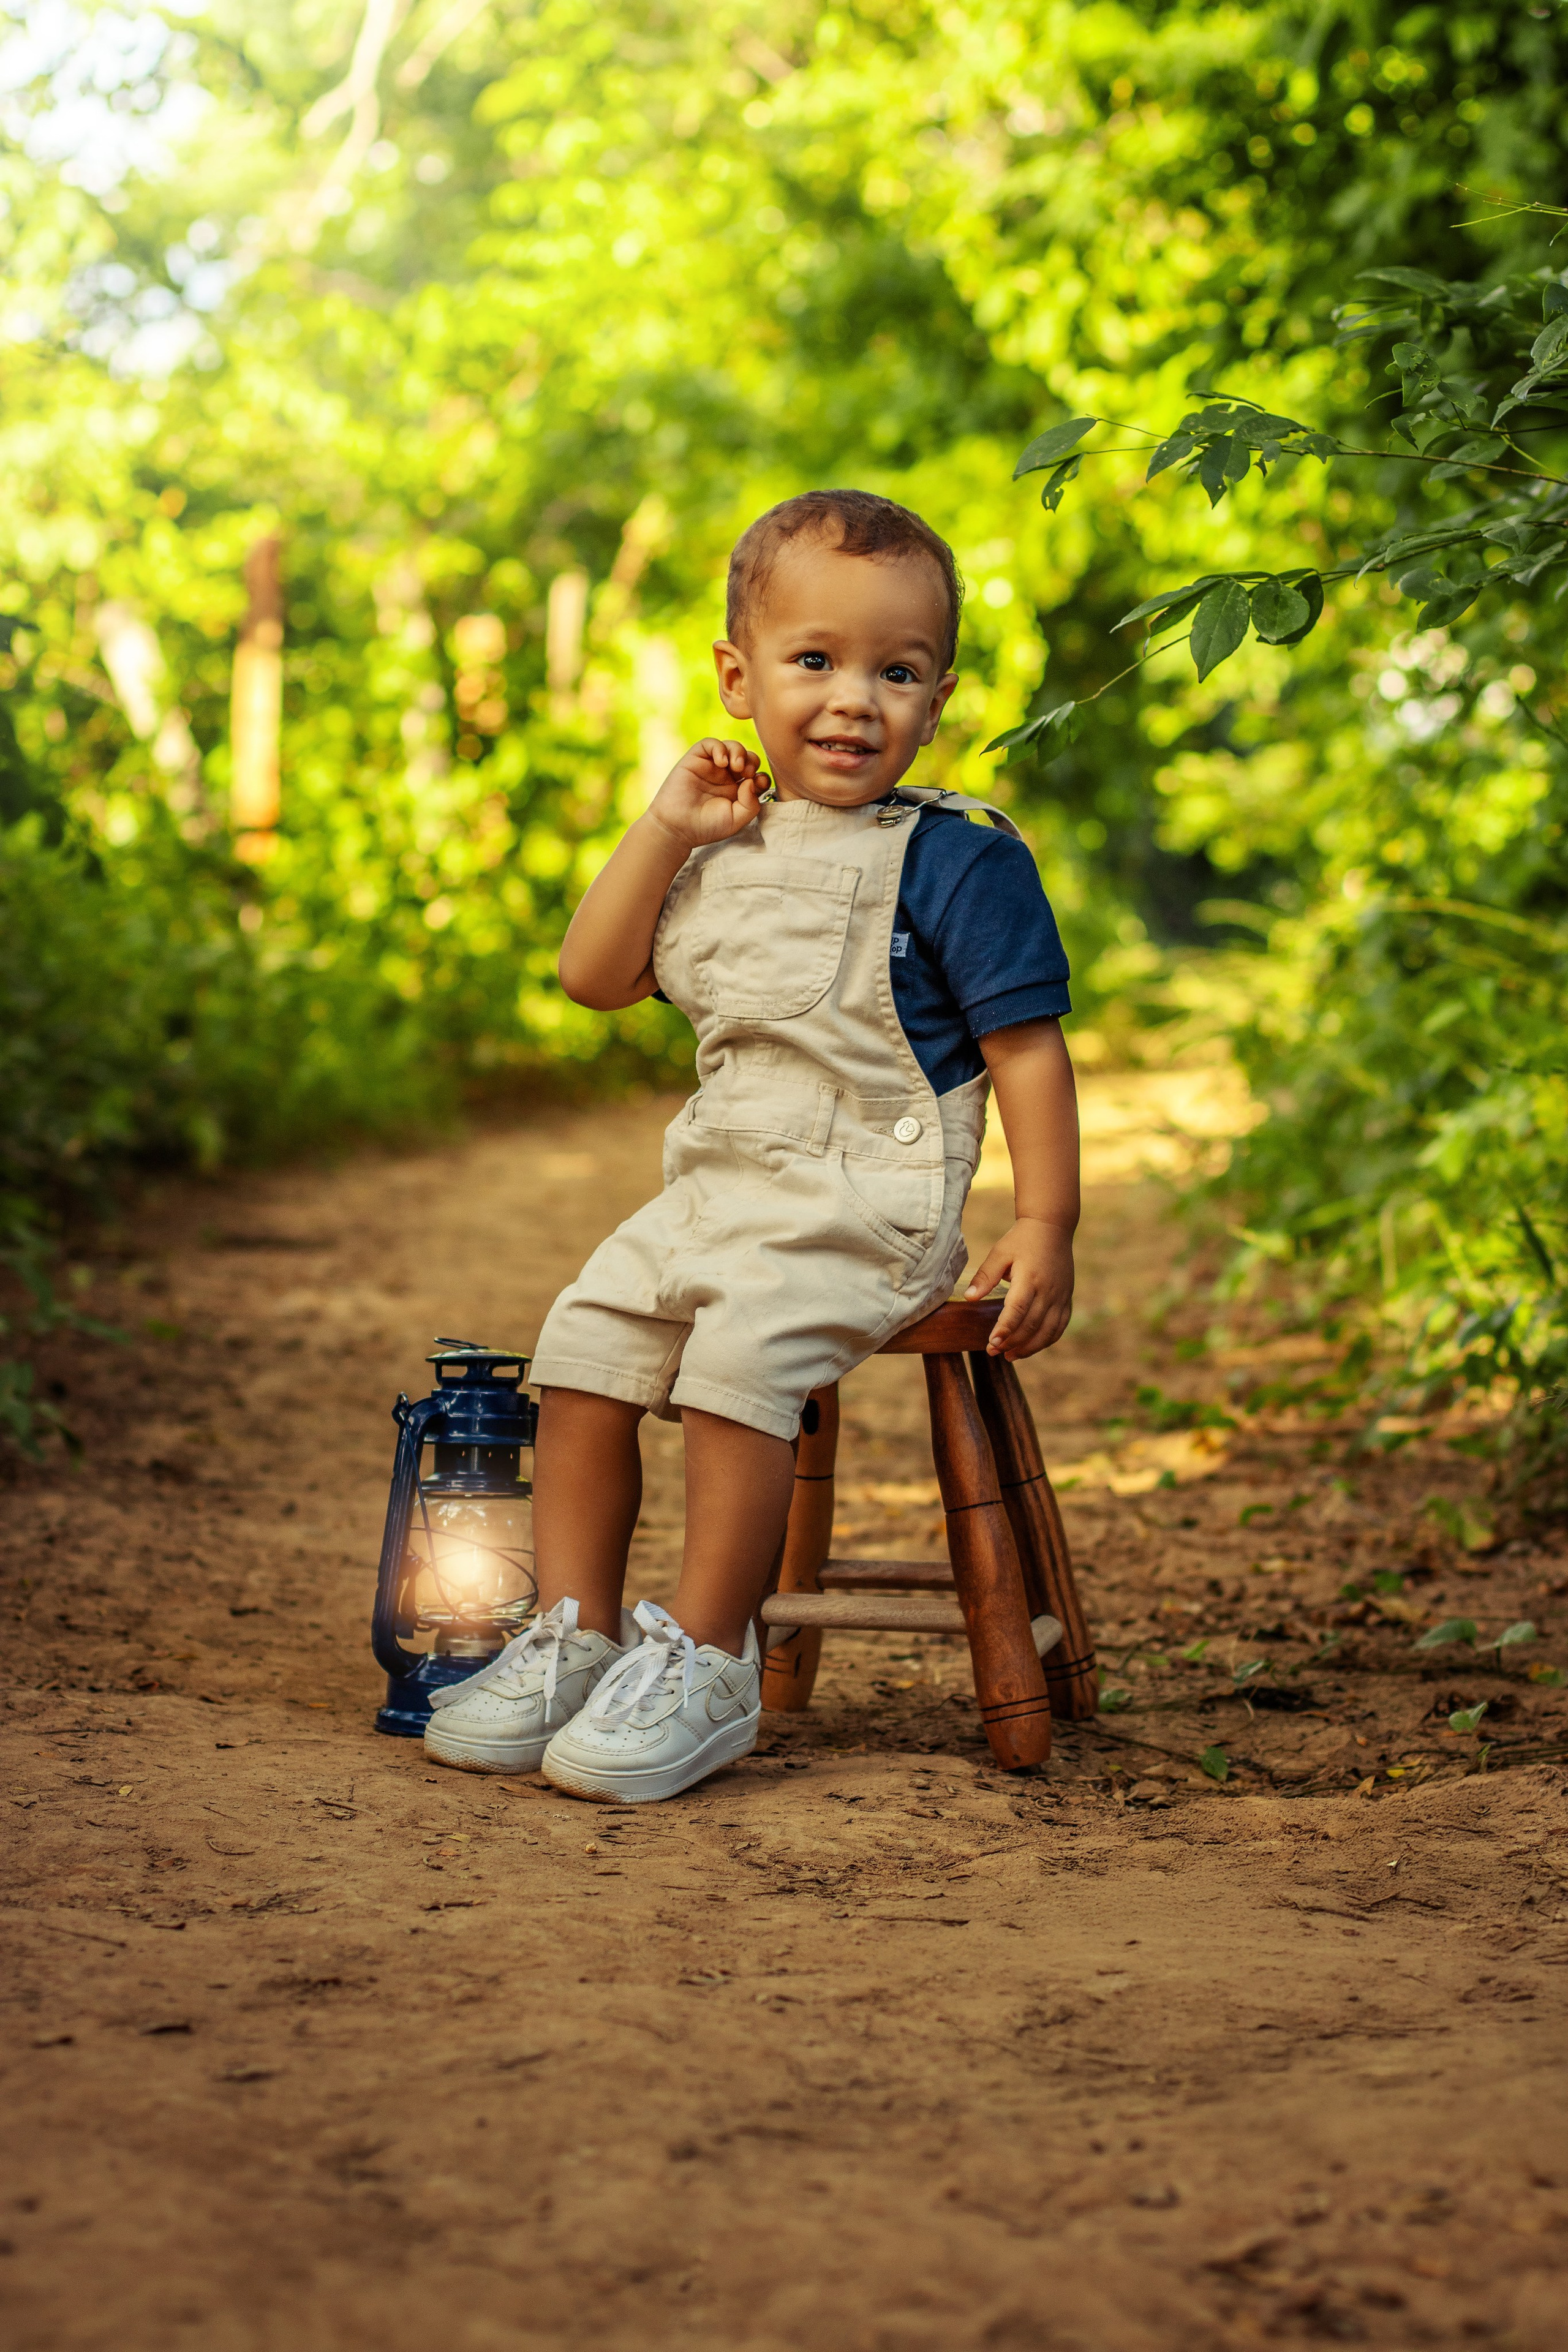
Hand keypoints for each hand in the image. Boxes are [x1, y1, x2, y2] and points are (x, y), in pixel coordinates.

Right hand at [645, 738, 769, 848]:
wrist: (677, 827)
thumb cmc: (706, 826)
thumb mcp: (736, 820)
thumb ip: (751, 803)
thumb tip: (752, 781)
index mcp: (737, 790)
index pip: (756, 775)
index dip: (762, 776)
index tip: (760, 784)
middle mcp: (726, 776)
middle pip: (747, 757)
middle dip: (752, 761)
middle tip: (747, 773)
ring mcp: (711, 766)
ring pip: (731, 747)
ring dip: (739, 752)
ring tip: (736, 766)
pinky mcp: (695, 759)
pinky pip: (710, 743)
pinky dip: (719, 748)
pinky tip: (721, 762)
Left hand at [963, 1218, 1073, 1358]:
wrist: (1052, 1226)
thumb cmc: (1021, 1239)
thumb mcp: (1000, 1252)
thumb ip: (985, 1276)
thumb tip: (969, 1298)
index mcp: (1030, 1277)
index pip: (1017, 1310)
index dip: (1005, 1329)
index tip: (992, 1343)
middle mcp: (1048, 1290)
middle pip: (1032, 1324)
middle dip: (1012, 1342)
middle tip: (992, 1351)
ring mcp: (1061, 1296)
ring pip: (1048, 1330)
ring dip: (1029, 1347)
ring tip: (1010, 1356)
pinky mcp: (1066, 1298)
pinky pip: (1059, 1326)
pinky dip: (1046, 1340)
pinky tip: (1031, 1347)